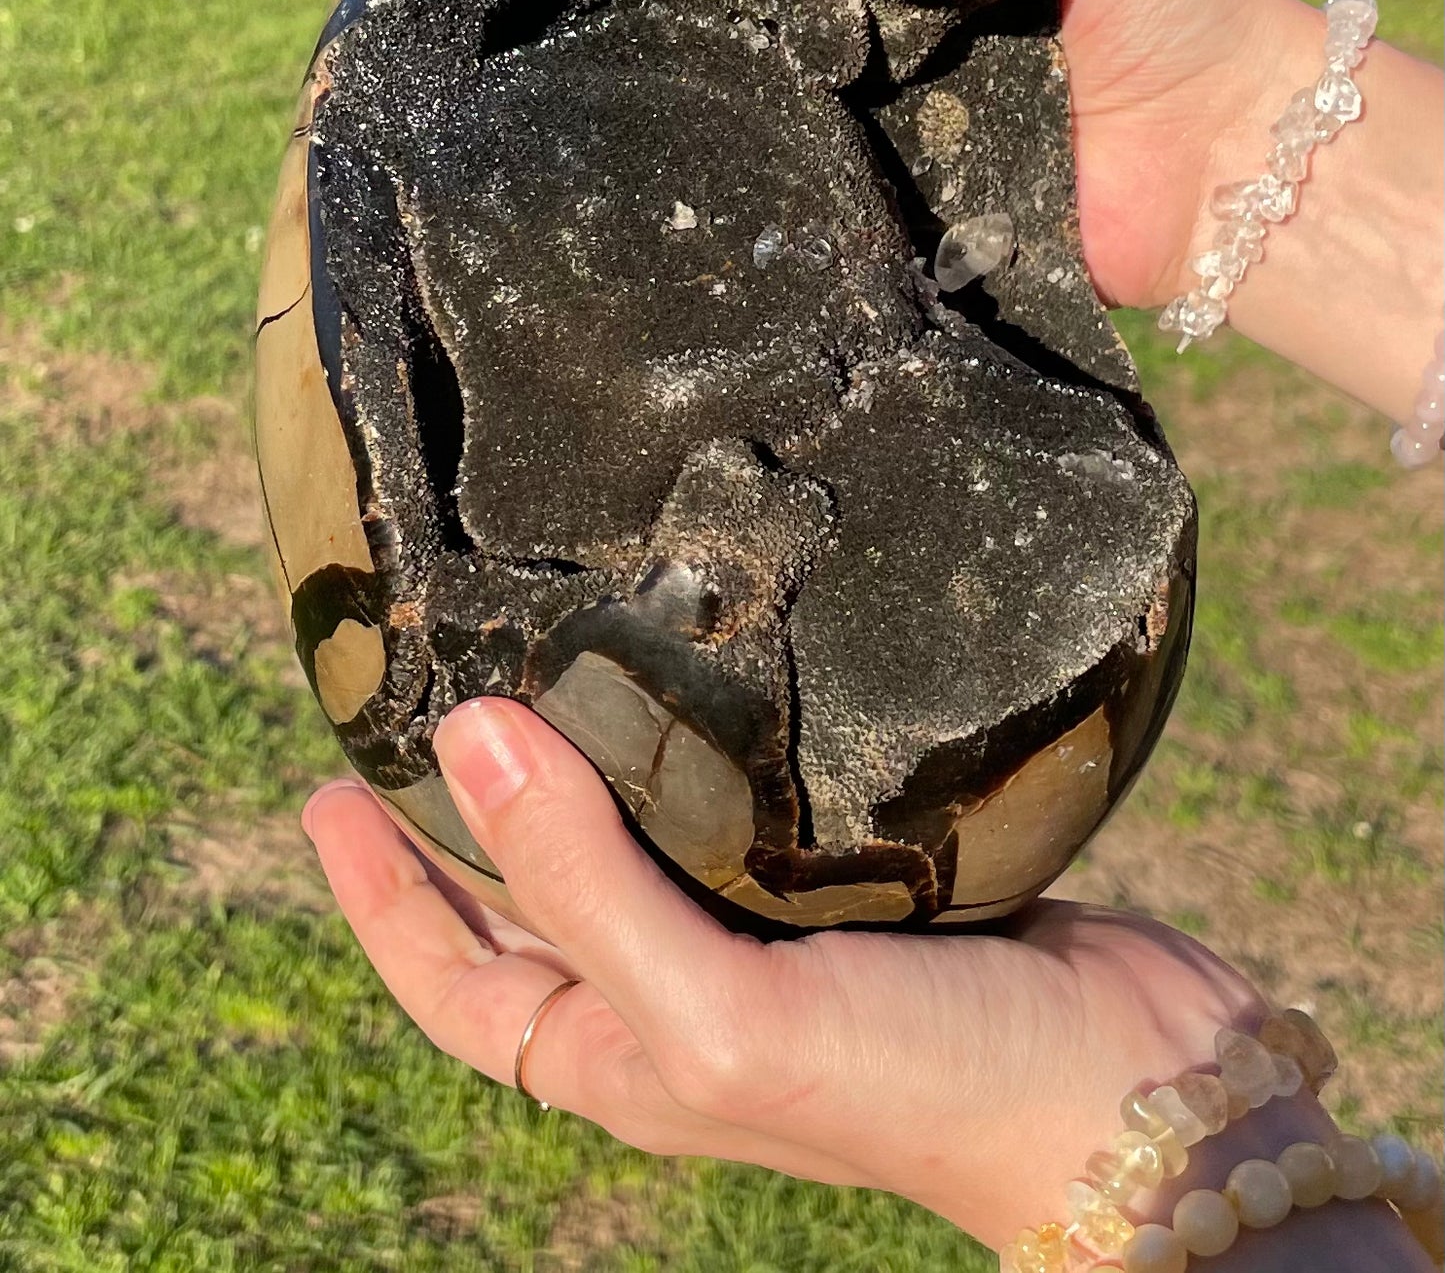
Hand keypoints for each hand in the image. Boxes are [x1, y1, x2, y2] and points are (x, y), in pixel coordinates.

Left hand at [305, 696, 1266, 1247]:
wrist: (1129, 1087)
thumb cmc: (916, 1084)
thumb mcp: (714, 1014)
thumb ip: (584, 884)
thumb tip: (470, 740)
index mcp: (627, 1053)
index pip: (454, 978)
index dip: (377, 893)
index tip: (323, 787)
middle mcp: (681, 993)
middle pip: (533, 900)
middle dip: (463, 818)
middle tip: (415, 702)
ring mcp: (765, 931)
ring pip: (633, 837)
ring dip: (578, 763)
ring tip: (530, 660)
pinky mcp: (849, 870)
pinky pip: (735, 800)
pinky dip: (694, 741)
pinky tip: (689, 669)